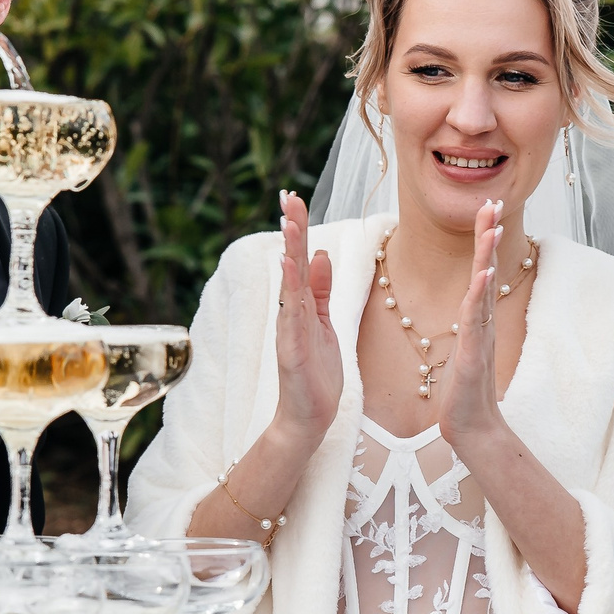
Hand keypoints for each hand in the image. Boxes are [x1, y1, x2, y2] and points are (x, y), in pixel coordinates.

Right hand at [273, 190, 340, 441]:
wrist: (308, 417)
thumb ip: (320, 290)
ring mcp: (289, 329)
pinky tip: (290, 268)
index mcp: (301, 305)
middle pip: (291, 262)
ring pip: (289, 283)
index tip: (295, 198)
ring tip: (290, 223)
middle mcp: (291, 312)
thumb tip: (320, 253)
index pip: (300, 258)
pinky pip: (291, 315)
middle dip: (292, 229)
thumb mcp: (324, 323)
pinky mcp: (292, 349)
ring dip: (290, 252)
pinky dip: (291, 290)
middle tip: (289, 196)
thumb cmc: (316, 373)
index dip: (299, 229)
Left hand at [435, 198, 506, 448]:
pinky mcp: (472, 355)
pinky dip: (479, 295)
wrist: (473, 429)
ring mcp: (478, 337)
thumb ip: (467, 328)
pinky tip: (483, 275)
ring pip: (482, 289)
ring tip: (492, 227)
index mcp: (476, 320)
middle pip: (486, 270)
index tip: (487, 210)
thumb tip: (469, 309)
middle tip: (494, 202)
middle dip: (488, 235)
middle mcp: (481, 322)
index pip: (480, 271)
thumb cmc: (464, 393)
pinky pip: (475, 320)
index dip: (483, 241)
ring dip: (486, 257)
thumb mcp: (463, 351)